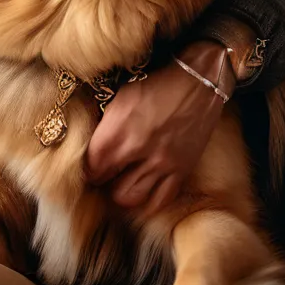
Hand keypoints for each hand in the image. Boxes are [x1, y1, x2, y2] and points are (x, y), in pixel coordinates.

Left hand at [84, 42, 230, 215]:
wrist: (197, 82)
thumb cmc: (157, 85)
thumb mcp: (121, 97)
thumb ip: (107, 125)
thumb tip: (93, 146)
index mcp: (119, 127)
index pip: (92, 164)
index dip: (86, 169)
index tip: (88, 167)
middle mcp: (138, 148)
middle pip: (109, 184)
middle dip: (101, 182)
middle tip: (102, 176)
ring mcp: (162, 162)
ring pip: (131, 198)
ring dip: (122, 193)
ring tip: (120, 184)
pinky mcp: (182, 170)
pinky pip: (160, 200)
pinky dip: (147, 201)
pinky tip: (142, 191)